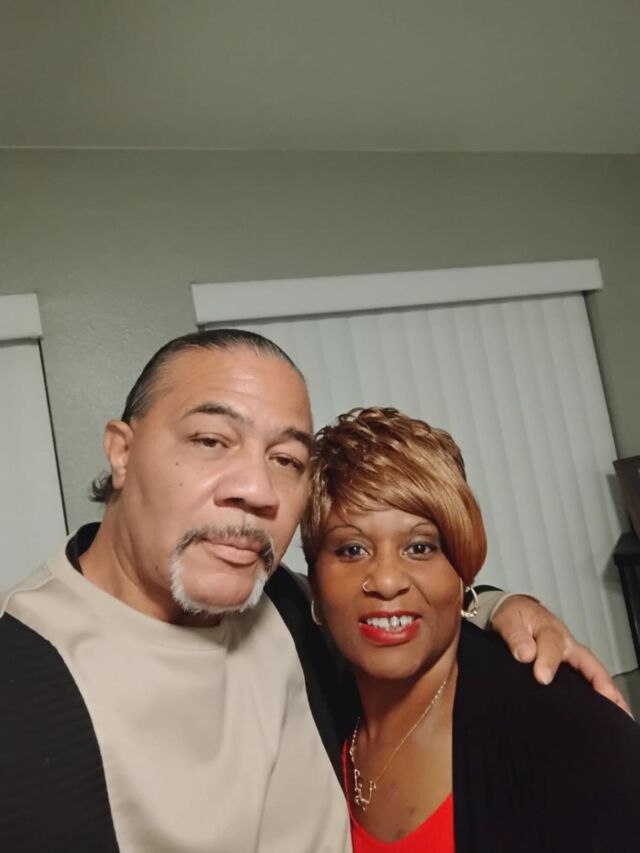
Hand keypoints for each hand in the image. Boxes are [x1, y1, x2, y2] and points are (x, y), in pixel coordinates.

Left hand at [491, 594, 631, 715]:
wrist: (515, 617)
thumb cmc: (514, 618)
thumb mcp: (508, 620)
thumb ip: (515, 635)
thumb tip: (525, 654)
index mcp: (551, 630)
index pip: (553, 646)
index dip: (548, 662)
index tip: (541, 678)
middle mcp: (568, 645)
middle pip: (591, 665)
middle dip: (603, 685)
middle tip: (612, 706)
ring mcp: (571, 658)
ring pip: (594, 676)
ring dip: (607, 695)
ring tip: (618, 717)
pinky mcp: (569, 669)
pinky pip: (586, 683)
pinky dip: (597, 698)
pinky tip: (602, 715)